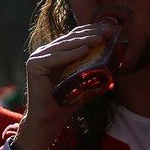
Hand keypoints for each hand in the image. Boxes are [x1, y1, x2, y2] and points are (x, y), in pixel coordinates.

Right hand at [11, 23, 113, 149]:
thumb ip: (92, 67)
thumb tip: (115, 59)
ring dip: (84, 40)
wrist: (49, 119)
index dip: (92, 31)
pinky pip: (55, 57)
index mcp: (55, 53)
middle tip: (109, 31)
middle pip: (70, 38)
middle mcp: (45, 52)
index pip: (75, 37)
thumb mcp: (83, 80)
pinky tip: (84, 50)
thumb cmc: (66, 101)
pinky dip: (70, 53)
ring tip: (100, 39)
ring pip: (64, 45)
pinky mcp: (34, 66)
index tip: (110, 30)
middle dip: (91, 33)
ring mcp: (38, 58)